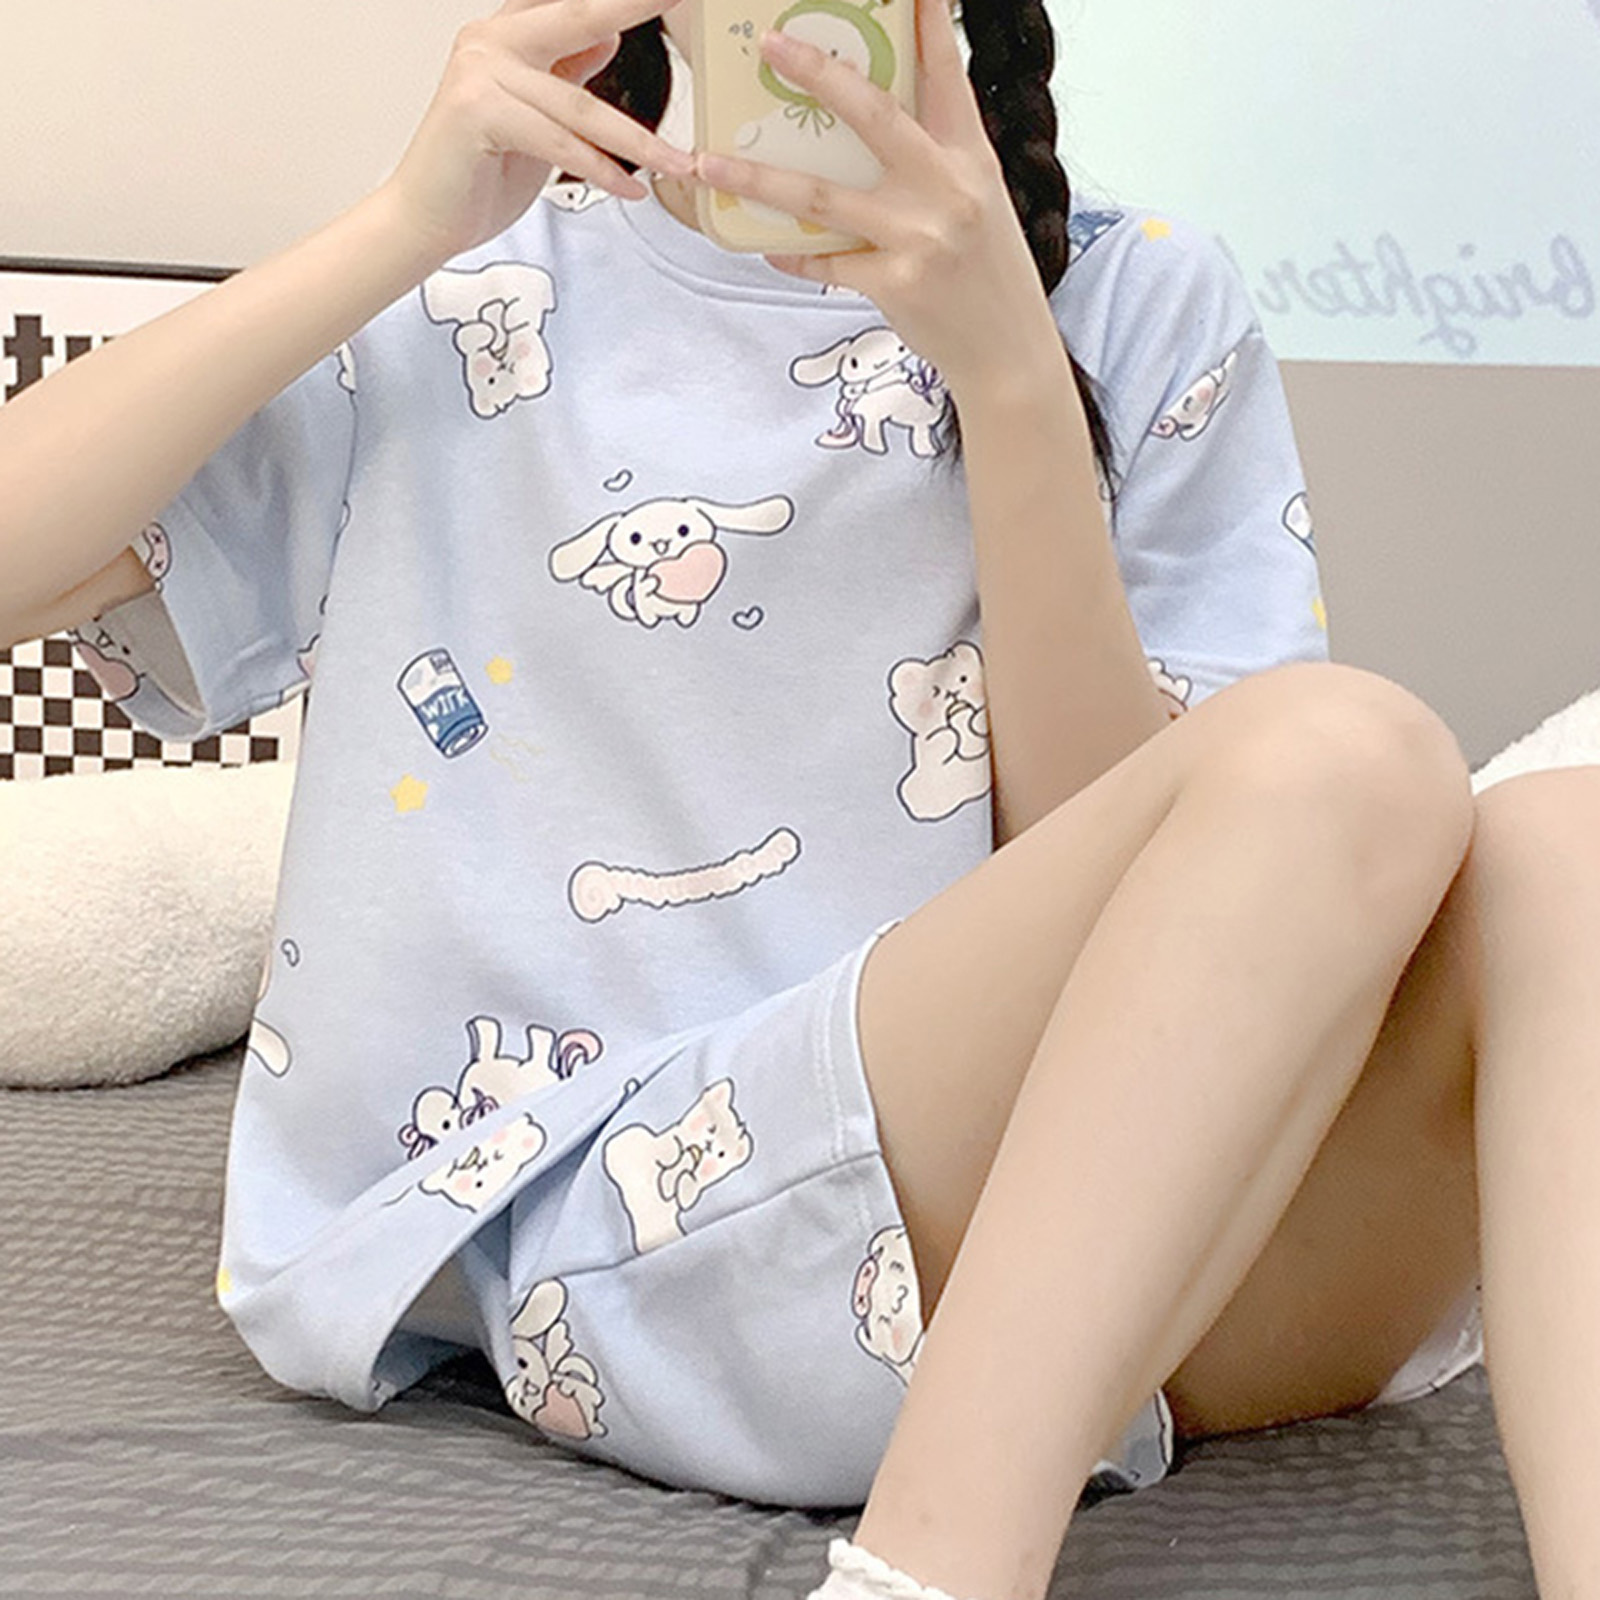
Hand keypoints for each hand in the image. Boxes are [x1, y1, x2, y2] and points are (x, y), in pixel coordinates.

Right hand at [383, 0, 697, 262]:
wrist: (426, 217)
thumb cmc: (480, 172)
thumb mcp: (538, 115)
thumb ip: (568, 73)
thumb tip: (608, 35)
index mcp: (506, 33)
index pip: (572, 6)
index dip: (618, 1)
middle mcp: (490, 40)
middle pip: (579, 18)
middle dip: (632, 6)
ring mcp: (480, 72)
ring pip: (580, 105)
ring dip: (638, 141)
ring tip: (679, 164)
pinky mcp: (478, 112)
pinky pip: (559, 142)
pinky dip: (600, 170)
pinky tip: (630, 188)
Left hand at [693, 0, 1056, 398]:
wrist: (1009, 352)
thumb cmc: (989, 272)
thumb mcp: (979, 200)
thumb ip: (936, 158)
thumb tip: (879, 121)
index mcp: (970, 158)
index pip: (946, 75)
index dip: (927, 22)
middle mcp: (946, 190)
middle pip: (874, 115)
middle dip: (819, 74)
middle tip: (773, 44)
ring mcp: (918, 237)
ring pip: (821, 197)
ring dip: (756, 177)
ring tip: (707, 161)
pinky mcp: (895, 283)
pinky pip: (826, 262)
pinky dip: (793, 254)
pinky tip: (767, 248)